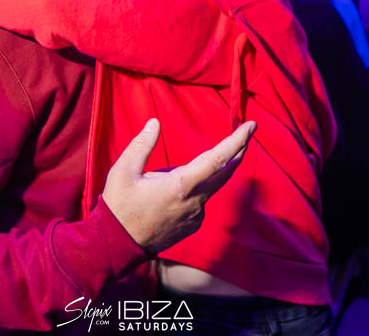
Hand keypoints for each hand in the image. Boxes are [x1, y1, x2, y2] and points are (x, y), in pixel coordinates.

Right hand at [103, 119, 255, 253]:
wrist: (118, 245)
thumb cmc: (119, 206)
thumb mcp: (123, 171)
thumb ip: (142, 145)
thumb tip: (155, 123)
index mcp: (181, 185)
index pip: (218, 159)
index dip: (237, 141)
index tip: (251, 125)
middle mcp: (195, 201)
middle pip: (225, 173)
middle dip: (238, 151)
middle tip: (246, 133)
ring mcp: (196, 216)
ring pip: (208, 187)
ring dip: (205, 173)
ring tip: (167, 177)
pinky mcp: (192, 225)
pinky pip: (200, 201)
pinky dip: (195, 189)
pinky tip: (171, 193)